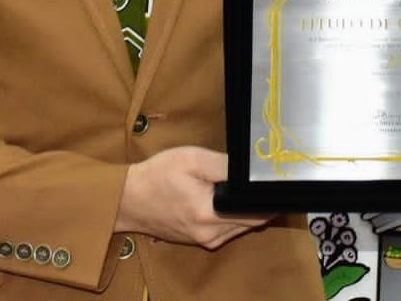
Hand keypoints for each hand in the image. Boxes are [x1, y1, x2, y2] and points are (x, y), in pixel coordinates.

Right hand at [114, 146, 272, 248]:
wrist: (128, 199)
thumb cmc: (157, 176)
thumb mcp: (192, 159)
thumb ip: (225, 165)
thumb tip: (252, 171)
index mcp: (208, 214)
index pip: (256, 213)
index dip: (269, 198)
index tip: (272, 183)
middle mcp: (209, 234)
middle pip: (253, 222)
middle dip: (258, 203)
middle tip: (254, 180)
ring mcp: (204, 241)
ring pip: (241, 227)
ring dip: (245, 210)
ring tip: (235, 187)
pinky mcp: (200, 241)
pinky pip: (227, 230)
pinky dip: (232, 216)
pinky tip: (223, 199)